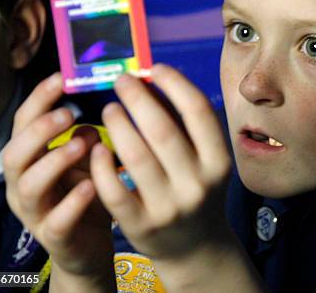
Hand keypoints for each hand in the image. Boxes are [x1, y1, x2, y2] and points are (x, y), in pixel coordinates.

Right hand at [2, 73, 113, 284]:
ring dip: (54, 161)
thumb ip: (88, 138)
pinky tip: (92, 185)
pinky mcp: (54, 236)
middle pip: (14, 153)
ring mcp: (35, 212)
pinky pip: (56, 220)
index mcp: (31, 159)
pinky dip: (72, 202)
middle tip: (68, 114)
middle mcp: (24, 184)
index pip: (24, 124)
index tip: (59, 78)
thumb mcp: (87, 160)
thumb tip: (103, 109)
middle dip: (38, 131)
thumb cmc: (86, 193)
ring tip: (81, 145)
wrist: (88, 245)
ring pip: (29, 185)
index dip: (38, 100)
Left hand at [90, 64, 234, 288]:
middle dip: (137, 97)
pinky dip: (101, 164)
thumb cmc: (196, 189)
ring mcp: (169, 207)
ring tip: (109, 108)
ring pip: (135, 155)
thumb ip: (184, 125)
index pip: (198, 111)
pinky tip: (97, 147)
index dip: (175, 83)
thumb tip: (152, 80)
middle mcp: (198, 184)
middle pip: (162, 129)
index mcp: (219, 161)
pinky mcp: (141, 226)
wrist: (195, 247)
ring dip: (117, 124)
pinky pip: (113, 188)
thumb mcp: (205, 160)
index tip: (154, 67)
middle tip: (121, 80)